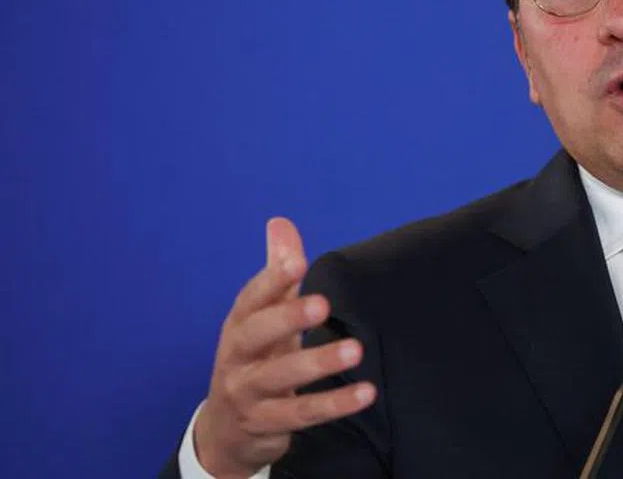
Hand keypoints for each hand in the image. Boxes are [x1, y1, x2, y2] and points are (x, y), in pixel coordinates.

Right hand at [193, 217, 376, 477]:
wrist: (226, 430)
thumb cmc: (255, 358)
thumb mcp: (262, 317)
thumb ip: (277, 272)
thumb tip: (280, 222)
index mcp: (239, 325)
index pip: (252, 298)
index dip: (272, 279)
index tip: (298, 262)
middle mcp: (238, 356)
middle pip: (257, 334)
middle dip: (288, 318)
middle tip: (323, 304)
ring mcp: (249, 392)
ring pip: (281, 376)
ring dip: (318, 363)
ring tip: (355, 349)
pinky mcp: (267, 423)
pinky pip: (302, 413)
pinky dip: (335, 404)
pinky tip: (367, 393)